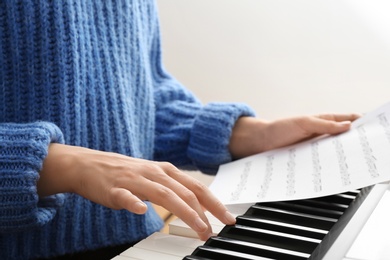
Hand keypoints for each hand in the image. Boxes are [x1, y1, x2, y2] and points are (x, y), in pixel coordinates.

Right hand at [37, 144, 235, 239]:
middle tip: (212, 232)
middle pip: (185, 192)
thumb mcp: (154, 177)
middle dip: (203, 213)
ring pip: (164, 194)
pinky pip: (125, 196)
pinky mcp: (115, 188)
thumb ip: (174, 190)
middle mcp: (155, 173)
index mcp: (166, 171)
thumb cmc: (125, 173)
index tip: (228, 218)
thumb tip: (197, 207)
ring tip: (197, 227)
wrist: (89, 164)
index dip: (215, 203)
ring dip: (183, 212)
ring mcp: (135, 180)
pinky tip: (142, 211)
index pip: (196, 187)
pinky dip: (134, 203)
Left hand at [229, 113, 360, 157]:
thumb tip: (346, 126)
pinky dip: (328, 165)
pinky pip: (321, 162)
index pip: (346, 120)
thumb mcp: (303, 123)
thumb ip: (324, 125)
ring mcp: (314, 147)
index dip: (359, 122)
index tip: (371, 128)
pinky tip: (333, 170)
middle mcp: (320, 134)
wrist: (260, 143)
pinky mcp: (308, 159)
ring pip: (333, 151)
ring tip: (351, 161)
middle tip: (364, 149)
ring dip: (341, 155)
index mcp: (321, 121)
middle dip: (353, 142)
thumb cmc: (279, 129)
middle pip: (342, 138)